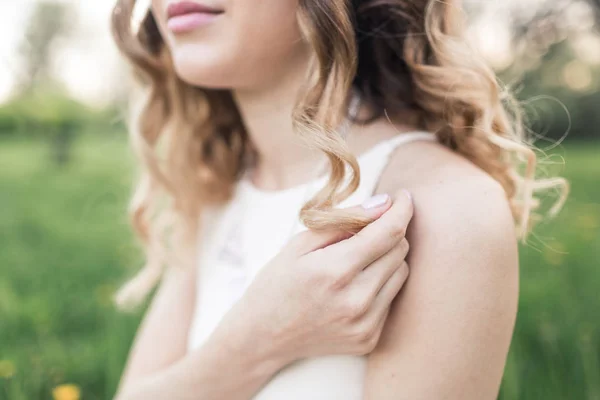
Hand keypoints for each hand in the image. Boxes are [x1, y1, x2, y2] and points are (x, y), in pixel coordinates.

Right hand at [217, 189, 412, 365]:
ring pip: (401, 273)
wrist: (262, 337)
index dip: (401, 209)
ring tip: (357, 260)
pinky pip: (392, 298)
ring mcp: (365, 323)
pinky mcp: (370, 338)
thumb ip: (344, 220)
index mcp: (334, 270)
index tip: (403, 196)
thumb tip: (384, 202)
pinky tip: (354, 286)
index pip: (388, 232)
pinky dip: (380, 284)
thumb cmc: (277, 283)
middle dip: (389, 232)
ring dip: (387, 258)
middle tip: (367, 229)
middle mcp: (356, 300)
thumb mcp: (300, 244)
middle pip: (399, 250)